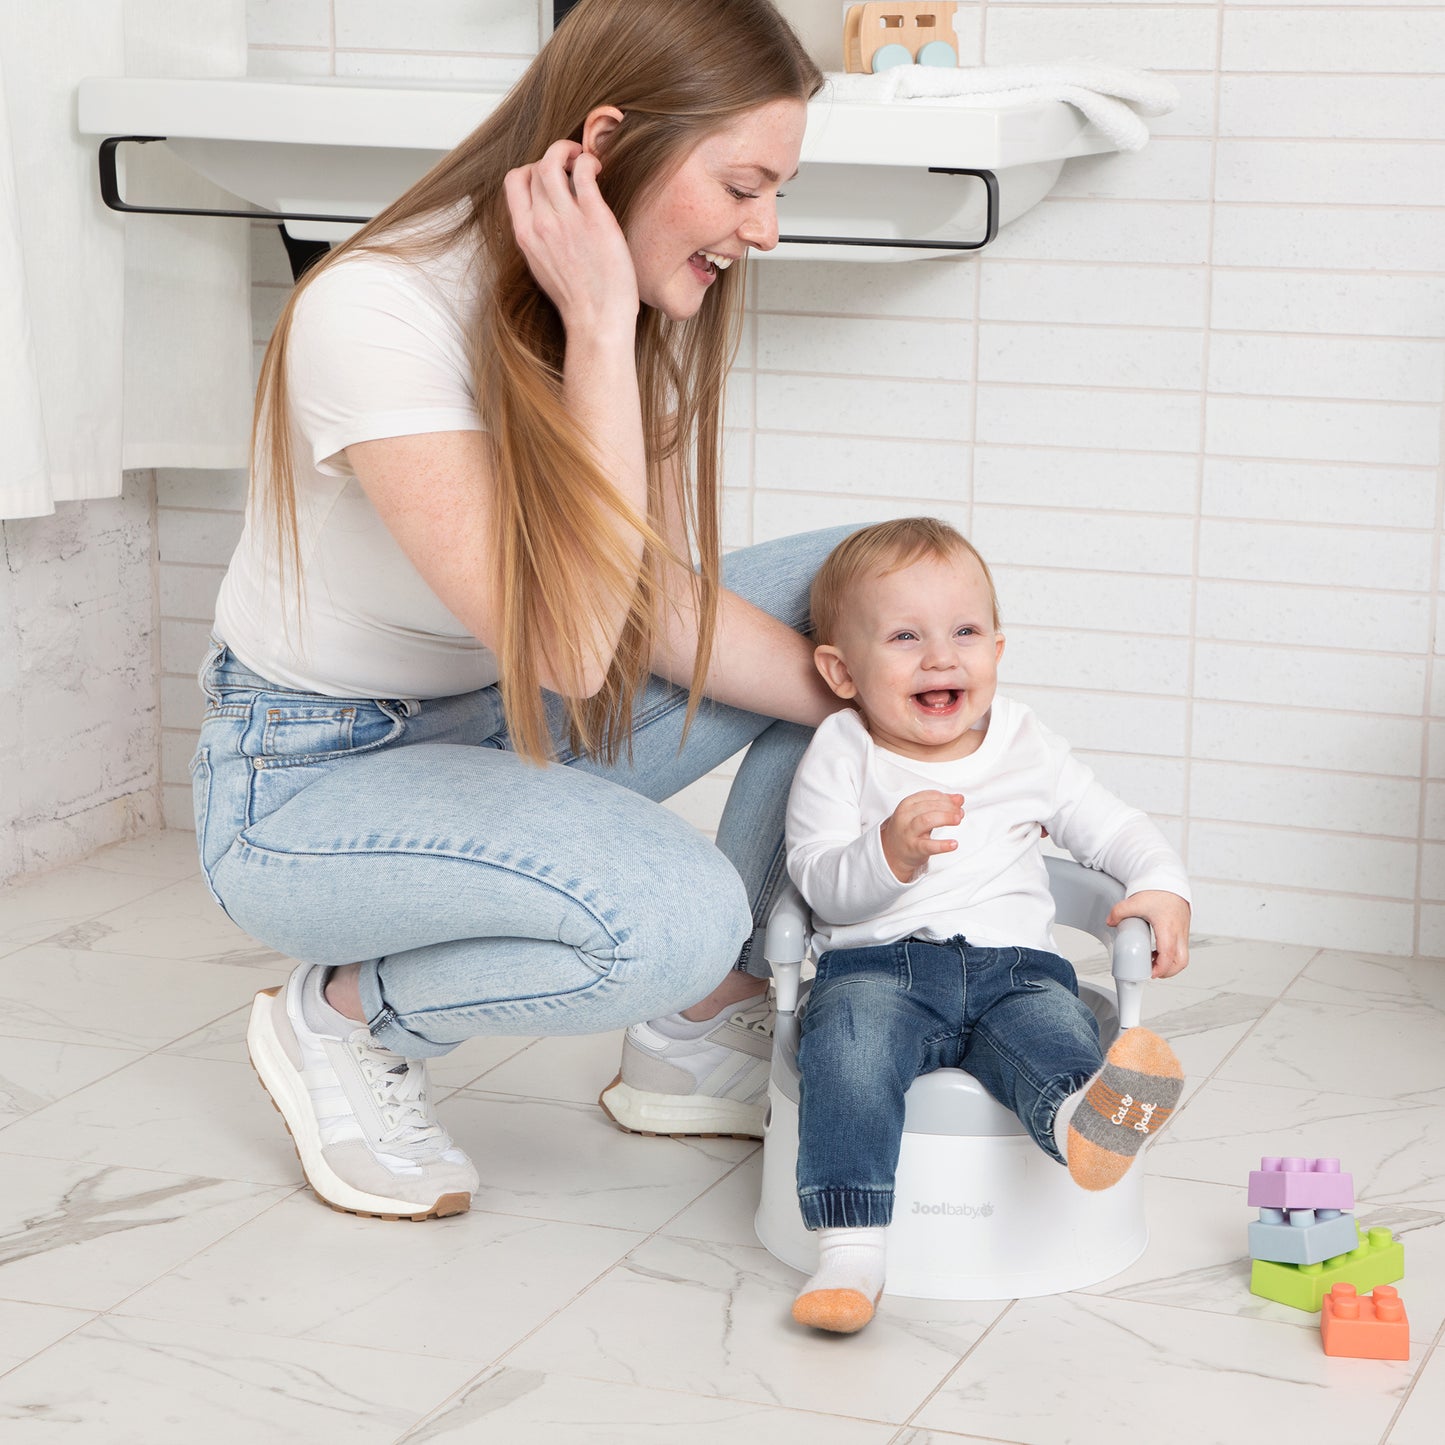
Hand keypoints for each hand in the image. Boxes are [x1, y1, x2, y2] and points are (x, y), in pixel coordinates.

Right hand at [503, 139, 638, 334]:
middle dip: (553, 157)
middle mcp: (540, 223)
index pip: (514, 181)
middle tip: (572, 163)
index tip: (550, 176)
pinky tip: (598, 170)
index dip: (531, 169)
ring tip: (584, 159)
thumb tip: (547, 218)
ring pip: (554, 161)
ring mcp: (566, 219)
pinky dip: (589, 162)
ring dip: (568, 150)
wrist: (596, 322)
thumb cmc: (577, 301)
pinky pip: (584, 172)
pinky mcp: (594, 218)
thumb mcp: (543, 267)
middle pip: (535, 167)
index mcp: (525, 235)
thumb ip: (540, 238)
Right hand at [880, 791, 963, 882]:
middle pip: (929, 807)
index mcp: (907, 804)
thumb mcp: (922, 813)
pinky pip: (928, 846)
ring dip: (945, 818)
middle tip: (959, 813)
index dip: (946, 798)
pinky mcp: (914, 848)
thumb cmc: (909, 829)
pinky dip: (942, 845)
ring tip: (957, 820)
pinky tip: (953, 844)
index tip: (957, 802)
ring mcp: (908, 832)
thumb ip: (941, 804)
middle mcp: (905, 817)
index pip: (929, 795)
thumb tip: (959, 798)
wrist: (894, 852)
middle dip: (948, 807)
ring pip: (927, 820)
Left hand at [1107, 890, 1190, 977]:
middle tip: (1153, 972)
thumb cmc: (1158, 891)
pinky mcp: (1183, 931)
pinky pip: (1181, 949)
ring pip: (1183, 957)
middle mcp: (1179, 932)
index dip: (1161, 968)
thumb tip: (1110, 922)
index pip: (1168, 954)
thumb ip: (1119, 912)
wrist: (1170, 882)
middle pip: (1181, 961)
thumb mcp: (1135, 902)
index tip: (1151, 973)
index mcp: (1168, 928)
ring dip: (1169, 964)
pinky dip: (1171, 955)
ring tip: (1152, 962)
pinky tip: (1156, 951)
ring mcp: (1183, 932)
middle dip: (1168, 971)